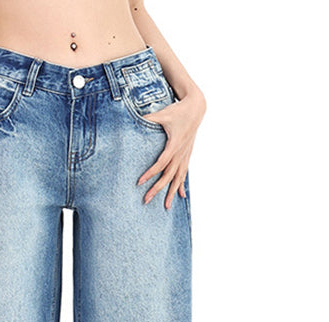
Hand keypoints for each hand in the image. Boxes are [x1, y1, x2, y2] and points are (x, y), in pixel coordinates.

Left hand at [137, 87, 206, 208]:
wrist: (196, 108)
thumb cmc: (178, 110)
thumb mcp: (162, 114)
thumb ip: (148, 118)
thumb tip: (133, 119)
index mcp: (174, 144)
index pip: (161, 163)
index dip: (150, 173)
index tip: (139, 182)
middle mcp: (181, 153)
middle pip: (168, 175)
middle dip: (157, 189)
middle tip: (146, 200)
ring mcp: (185, 155)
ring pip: (178, 178)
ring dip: (171, 192)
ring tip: (165, 207)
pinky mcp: (187, 155)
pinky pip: (184, 173)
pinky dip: (181, 185)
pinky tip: (180, 196)